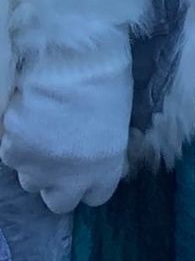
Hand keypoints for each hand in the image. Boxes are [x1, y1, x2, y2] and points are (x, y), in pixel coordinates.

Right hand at [1, 42, 132, 215]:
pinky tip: (26, 118)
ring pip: (29, 179)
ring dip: (35, 162)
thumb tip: (99, 155)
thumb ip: (105, 149)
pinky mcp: (10, 149)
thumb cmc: (106, 80)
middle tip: (59, 155)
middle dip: (58, 183)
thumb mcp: (117, 121)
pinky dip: (16, 141)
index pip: (96, 196)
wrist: (72, 59)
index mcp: (103, 171)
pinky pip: (10, 153)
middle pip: (58, 201)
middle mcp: (67, 178)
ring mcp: (35, 167)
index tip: (88, 166)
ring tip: (42, 132)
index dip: (91, 182)